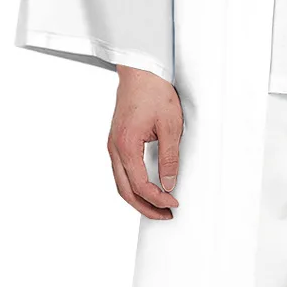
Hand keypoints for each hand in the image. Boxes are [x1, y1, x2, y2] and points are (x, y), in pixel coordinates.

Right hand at [108, 66, 182, 218]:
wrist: (141, 71)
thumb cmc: (155, 92)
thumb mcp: (170, 125)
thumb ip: (170, 157)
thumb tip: (169, 183)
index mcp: (126, 146)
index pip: (140, 185)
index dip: (158, 198)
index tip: (174, 203)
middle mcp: (114, 148)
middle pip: (125, 190)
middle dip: (145, 207)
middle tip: (165, 215)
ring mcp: (112, 144)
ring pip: (121, 182)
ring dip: (138, 198)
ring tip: (157, 206)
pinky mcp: (116, 140)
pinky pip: (120, 171)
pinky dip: (132, 184)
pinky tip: (146, 187)